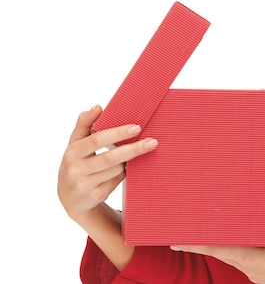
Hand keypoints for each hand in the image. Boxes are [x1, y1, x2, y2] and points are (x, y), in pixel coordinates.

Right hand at [57, 105, 158, 224]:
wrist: (69, 198)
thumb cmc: (76, 163)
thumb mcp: (75, 144)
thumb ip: (85, 124)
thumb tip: (98, 107)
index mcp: (72, 152)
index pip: (97, 139)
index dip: (118, 133)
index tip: (137, 127)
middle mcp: (75, 170)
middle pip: (111, 157)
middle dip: (134, 149)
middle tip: (152, 142)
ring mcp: (84, 185)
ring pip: (117, 169)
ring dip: (127, 162)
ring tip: (129, 156)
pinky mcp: (94, 197)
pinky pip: (117, 181)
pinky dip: (123, 174)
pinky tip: (122, 170)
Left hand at [172, 194, 264, 283]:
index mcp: (247, 257)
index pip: (213, 249)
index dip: (193, 245)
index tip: (175, 243)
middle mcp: (245, 266)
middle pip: (219, 251)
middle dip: (205, 241)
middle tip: (190, 231)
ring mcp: (253, 271)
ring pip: (231, 255)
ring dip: (222, 243)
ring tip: (215, 231)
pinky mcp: (262, 272)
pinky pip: (244, 258)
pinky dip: (240, 246)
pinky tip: (248, 238)